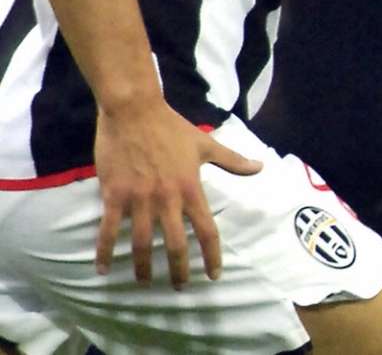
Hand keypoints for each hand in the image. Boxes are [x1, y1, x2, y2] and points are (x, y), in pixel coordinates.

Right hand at [92, 99, 260, 287]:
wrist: (134, 111)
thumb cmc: (172, 127)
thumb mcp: (206, 144)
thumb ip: (233, 160)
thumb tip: (260, 167)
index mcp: (191, 188)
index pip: (207, 230)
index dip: (211, 256)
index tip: (214, 275)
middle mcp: (167, 198)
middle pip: (175, 244)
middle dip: (178, 270)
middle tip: (179, 288)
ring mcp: (139, 198)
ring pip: (141, 243)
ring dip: (142, 267)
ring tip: (145, 283)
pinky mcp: (114, 195)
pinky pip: (108, 230)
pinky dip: (104, 252)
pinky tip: (102, 270)